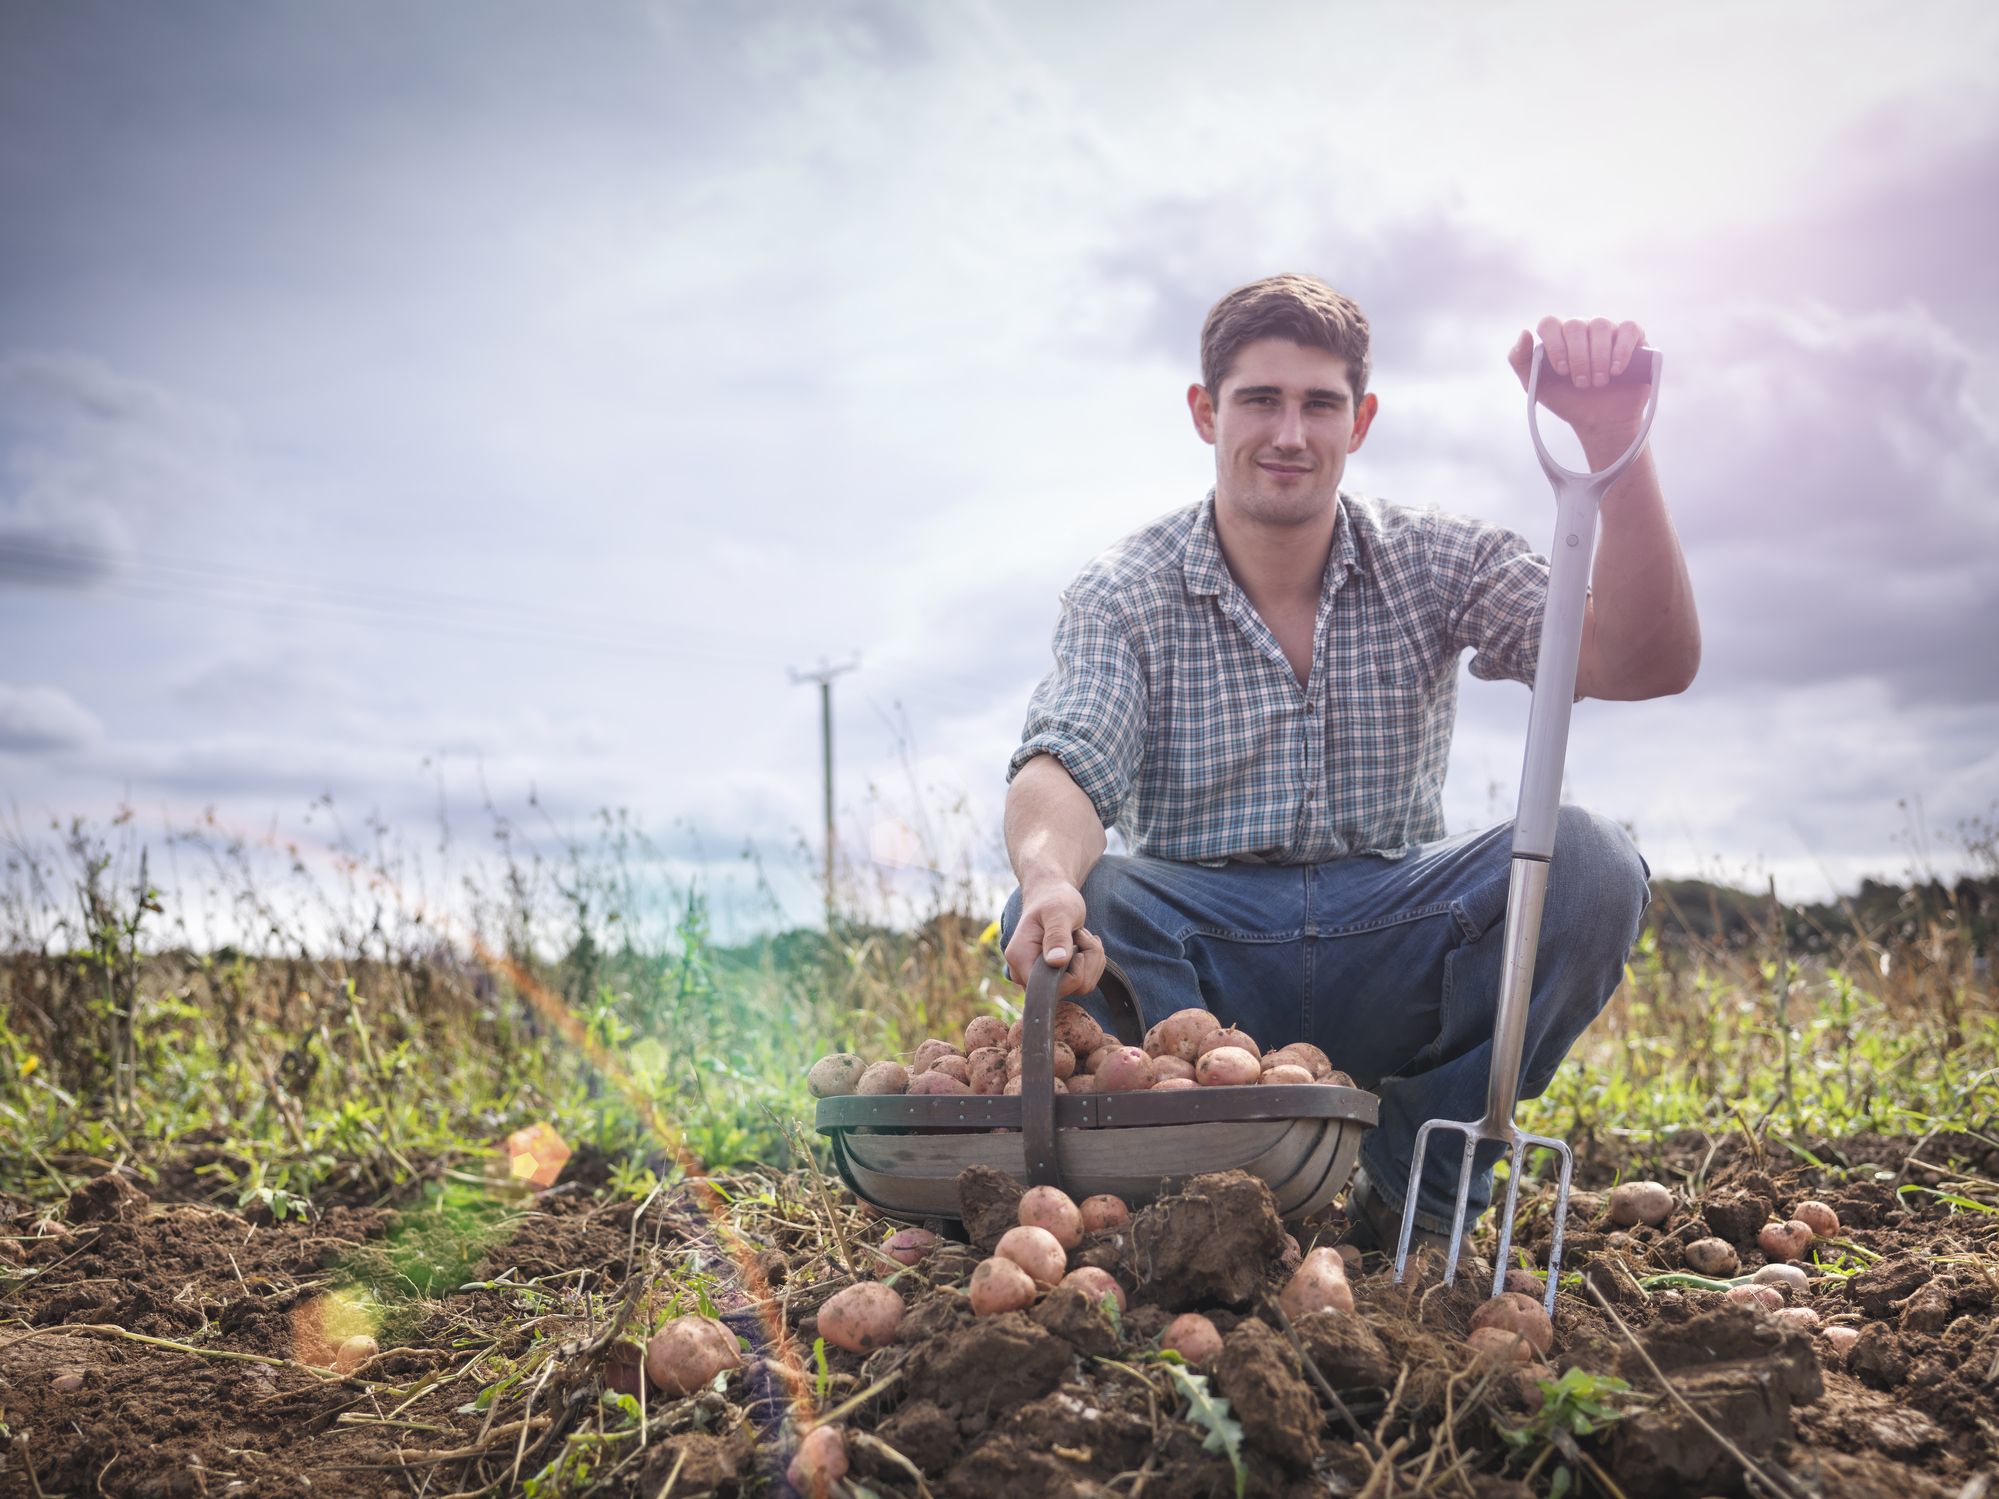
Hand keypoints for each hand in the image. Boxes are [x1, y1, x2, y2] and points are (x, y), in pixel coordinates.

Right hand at [1003, 881, 1106, 1000]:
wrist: (1051, 896)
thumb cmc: (1054, 900)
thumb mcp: (1059, 913)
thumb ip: (1057, 936)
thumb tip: (1056, 962)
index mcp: (1020, 958)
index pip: (1053, 986)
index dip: (1076, 969)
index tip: (1077, 939)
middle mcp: (1025, 974)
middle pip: (1070, 989)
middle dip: (1087, 961)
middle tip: (1082, 934)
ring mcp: (1039, 979)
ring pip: (1080, 987)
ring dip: (1092, 960)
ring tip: (1082, 936)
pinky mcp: (1053, 979)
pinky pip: (1082, 983)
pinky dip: (1091, 964)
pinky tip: (1084, 944)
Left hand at [1507, 316, 1647, 441]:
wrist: (1600, 421)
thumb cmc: (1567, 400)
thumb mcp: (1537, 386)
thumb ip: (1520, 361)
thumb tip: (1524, 332)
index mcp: (1558, 336)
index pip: (1550, 323)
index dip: (1555, 345)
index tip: (1561, 371)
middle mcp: (1583, 328)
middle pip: (1575, 325)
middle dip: (1578, 357)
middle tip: (1581, 383)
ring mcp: (1608, 331)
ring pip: (1601, 325)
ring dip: (1598, 357)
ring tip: (1599, 382)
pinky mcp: (1633, 339)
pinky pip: (1629, 329)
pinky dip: (1622, 349)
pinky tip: (1617, 370)